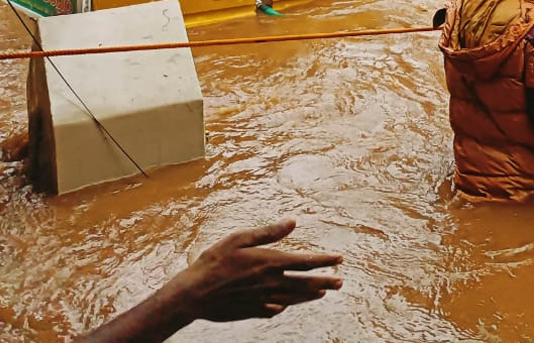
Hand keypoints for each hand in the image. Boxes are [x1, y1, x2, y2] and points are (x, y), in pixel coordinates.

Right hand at [170, 220, 342, 323]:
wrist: (192, 295)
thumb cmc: (213, 262)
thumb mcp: (239, 239)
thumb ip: (268, 232)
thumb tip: (293, 222)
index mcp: (270, 263)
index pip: (305, 262)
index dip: (324, 261)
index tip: (339, 259)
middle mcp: (271, 283)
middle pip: (305, 283)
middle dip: (325, 281)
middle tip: (341, 281)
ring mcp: (263, 299)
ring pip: (293, 298)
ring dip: (310, 295)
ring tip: (323, 292)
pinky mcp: (252, 311)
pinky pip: (275, 309)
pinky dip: (285, 305)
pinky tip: (288, 304)